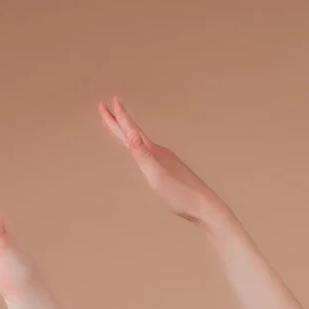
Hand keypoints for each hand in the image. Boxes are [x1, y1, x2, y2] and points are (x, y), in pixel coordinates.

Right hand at [95, 95, 226, 225]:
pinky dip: (138, 147)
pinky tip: (141, 150)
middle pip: (133, 133)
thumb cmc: (181, 195)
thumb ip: (143, 155)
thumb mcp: (157, 176)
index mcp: (153, 153)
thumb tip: (131, 134)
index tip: (108, 101)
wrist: (204, 207)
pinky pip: (147, 153)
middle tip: (104, 107)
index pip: (132, 131)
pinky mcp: (168, 169)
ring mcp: (164, 160)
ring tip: (119, 126)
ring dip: (127, 132)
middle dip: (118, 121)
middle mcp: (158, 152)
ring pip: (140, 142)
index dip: (119, 117)